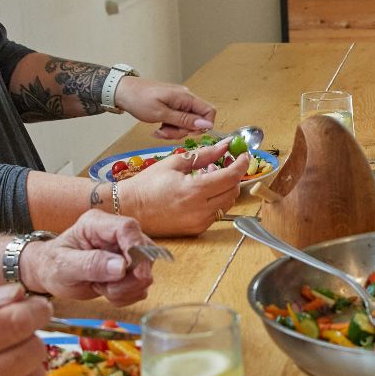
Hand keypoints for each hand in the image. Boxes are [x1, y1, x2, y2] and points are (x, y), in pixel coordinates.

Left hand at [23, 210, 155, 304]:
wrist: (51, 274)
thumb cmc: (52, 264)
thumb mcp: (63, 265)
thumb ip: (90, 264)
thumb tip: (121, 266)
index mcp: (97, 224)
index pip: (128, 228)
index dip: (136, 249)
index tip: (135, 273)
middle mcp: (116, 235)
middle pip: (144, 252)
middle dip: (128, 279)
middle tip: (104, 287)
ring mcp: (126, 252)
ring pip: (145, 274)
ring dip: (125, 289)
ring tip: (100, 287)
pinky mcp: (130, 269)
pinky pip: (140, 287)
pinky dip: (125, 296)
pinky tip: (107, 291)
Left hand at [115, 77, 214, 138]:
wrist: (122, 91)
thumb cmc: (139, 100)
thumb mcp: (161, 113)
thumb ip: (184, 120)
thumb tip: (206, 125)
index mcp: (186, 97)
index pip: (209, 112)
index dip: (203, 126)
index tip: (188, 133)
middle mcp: (185, 99)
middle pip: (197, 120)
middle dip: (182, 131)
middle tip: (165, 133)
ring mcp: (178, 102)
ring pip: (186, 123)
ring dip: (174, 131)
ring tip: (158, 131)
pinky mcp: (171, 106)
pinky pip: (177, 121)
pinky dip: (169, 127)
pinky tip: (158, 128)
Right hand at [120, 138, 248, 235]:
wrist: (129, 208)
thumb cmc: (147, 185)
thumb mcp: (175, 163)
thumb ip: (203, 155)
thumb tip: (224, 146)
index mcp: (193, 191)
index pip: (230, 177)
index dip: (241, 164)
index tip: (244, 155)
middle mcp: (199, 210)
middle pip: (233, 191)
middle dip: (234, 175)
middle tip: (226, 162)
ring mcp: (199, 222)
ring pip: (227, 203)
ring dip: (225, 188)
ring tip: (210, 175)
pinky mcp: (196, 229)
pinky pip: (216, 212)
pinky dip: (216, 200)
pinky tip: (203, 190)